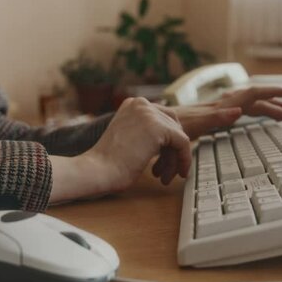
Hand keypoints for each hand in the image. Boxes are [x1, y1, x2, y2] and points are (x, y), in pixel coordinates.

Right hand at [49, 98, 190, 202]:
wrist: (98, 170)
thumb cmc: (108, 163)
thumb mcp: (128, 138)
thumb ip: (145, 133)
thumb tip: (169, 141)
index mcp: (132, 104)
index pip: (163, 119)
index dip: (167, 143)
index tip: (164, 161)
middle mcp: (141, 104)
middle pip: (172, 126)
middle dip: (171, 151)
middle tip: (165, 171)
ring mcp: (150, 113)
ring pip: (178, 137)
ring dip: (173, 160)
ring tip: (165, 177)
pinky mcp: (159, 127)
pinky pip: (183, 143)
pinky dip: (183, 159)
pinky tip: (179, 173)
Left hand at [173, 87, 281, 138]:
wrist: (154, 127)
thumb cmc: (171, 128)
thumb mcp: (194, 125)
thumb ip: (216, 117)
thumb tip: (239, 111)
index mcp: (222, 107)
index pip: (253, 96)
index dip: (272, 94)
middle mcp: (221, 106)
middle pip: (255, 101)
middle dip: (277, 105)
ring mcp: (216, 110)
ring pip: (247, 104)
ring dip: (266, 106)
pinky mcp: (210, 116)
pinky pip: (237, 110)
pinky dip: (251, 110)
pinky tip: (251, 113)